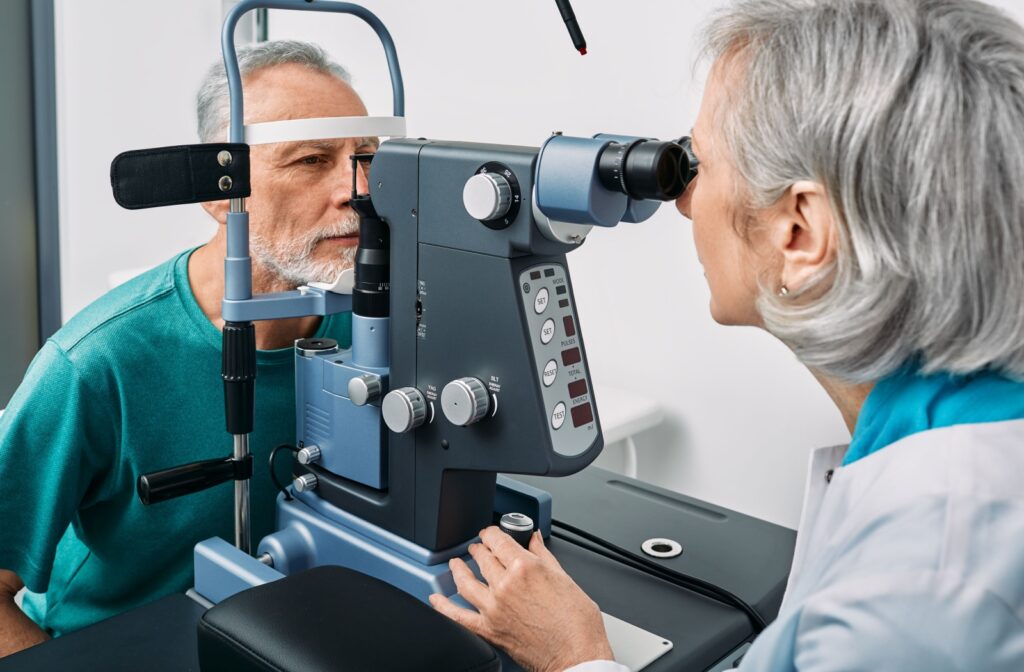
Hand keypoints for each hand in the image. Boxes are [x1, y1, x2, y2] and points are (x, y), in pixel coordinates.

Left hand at [429, 526, 613, 671]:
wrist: (577, 655)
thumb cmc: (577, 622)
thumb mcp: (565, 578)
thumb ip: (544, 555)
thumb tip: (535, 539)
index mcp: (525, 567)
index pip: (498, 540)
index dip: (491, 533)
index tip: (490, 533)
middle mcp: (506, 585)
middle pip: (482, 558)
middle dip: (479, 549)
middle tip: (478, 548)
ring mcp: (494, 608)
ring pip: (466, 581)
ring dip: (458, 569)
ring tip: (456, 564)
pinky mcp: (489, 629)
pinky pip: (458, 616)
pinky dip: (444, 606)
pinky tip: (436, 599)